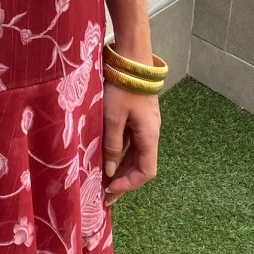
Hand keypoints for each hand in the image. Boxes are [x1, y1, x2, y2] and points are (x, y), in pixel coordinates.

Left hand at [102, 80, 160, 206]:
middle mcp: (150, 134)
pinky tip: (106, 158)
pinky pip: (130, 143)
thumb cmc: (122, 87)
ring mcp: (145, 126)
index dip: (128, 185)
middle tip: (103, 195)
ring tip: (102, 180)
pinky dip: (119, 154)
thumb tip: (109, 171)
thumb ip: (111, 145)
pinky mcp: (138, 118)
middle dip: (122, 181)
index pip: (145, 172)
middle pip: (140, 166)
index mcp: (149, 136)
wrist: (132, 59)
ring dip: (120, 169)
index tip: (109, 190)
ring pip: (135, 155)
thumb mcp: (113, 117)